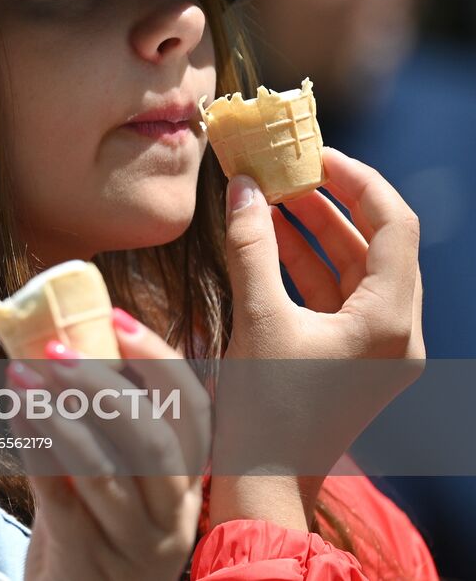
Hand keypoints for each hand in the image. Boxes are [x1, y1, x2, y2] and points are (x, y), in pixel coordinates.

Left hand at [20, 311, 208, 580]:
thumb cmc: (89, 524)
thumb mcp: (110, 472)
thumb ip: (99, 418)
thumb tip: (61, 334)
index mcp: (187, 480)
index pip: (193, 411)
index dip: (158, 359)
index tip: (115, 316)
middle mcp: (173, 514)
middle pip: (155, 440)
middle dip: (103, 385)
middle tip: (55, 348)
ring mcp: (135, 544)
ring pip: (108, 472)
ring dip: (61, 415)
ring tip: (21, 374)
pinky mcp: (90, 562)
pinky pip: (63, 502)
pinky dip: (36, 452)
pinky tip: (13, 413)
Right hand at [213, 147, 424, 527]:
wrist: (261, 483)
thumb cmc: (264, 407)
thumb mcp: (257, 316)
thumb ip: (251, 245)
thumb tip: (240, 186)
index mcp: (390, 321)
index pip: (394, 224)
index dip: (355, 179)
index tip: (312, 152)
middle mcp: (395, 332)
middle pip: (375, 243)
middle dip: (327, 201)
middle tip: (281, 167)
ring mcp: (374, 348)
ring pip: (352, 268)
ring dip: (312, 230)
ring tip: (266, 195)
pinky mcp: (348, 359)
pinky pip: (334, 295)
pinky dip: (303, 263)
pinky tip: (265, 238)